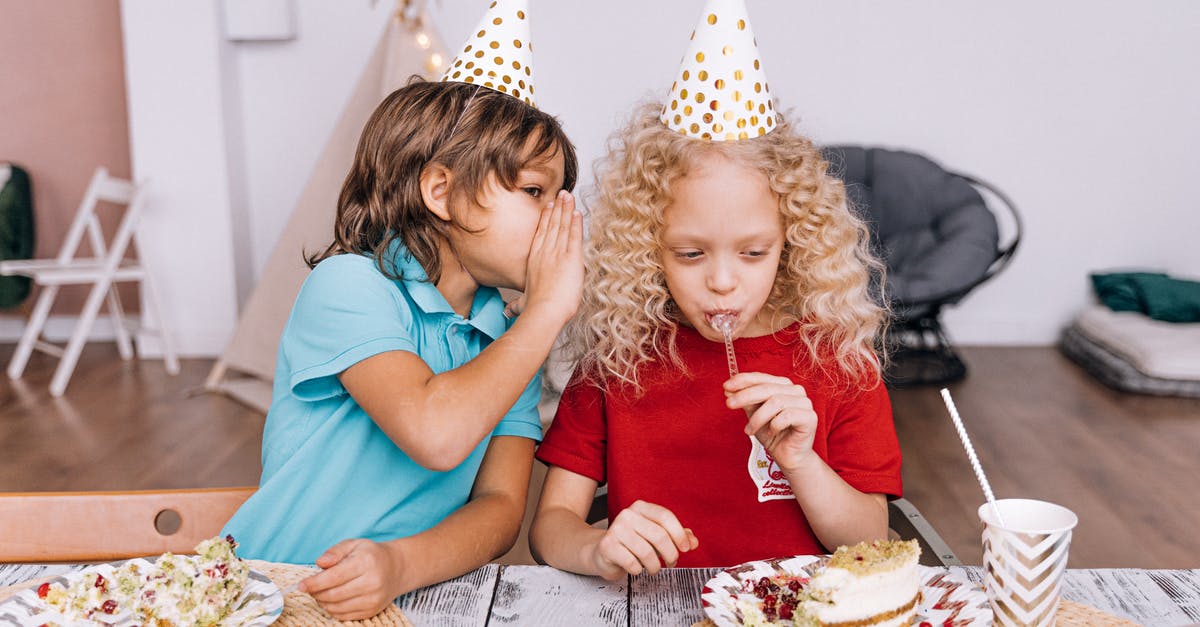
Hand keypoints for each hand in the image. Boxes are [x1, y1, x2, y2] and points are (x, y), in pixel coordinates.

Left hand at [297, 539, 404, 620]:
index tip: (301, 585)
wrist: (396, 568)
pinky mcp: (372, 610)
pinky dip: (333, 609)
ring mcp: (373, 599)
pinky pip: (344, 616)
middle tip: (310, 587)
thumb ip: (335, 552)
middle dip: (316, 593)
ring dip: (323, 602)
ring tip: (321, 592)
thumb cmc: (371, 555)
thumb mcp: (353, 544)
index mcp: (366, 562)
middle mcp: (372, 582)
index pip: (334, 577)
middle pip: (334, 594)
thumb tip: (320, 563)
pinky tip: (332, 600)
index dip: (314, 583)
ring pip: (337, 607)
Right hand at [520, 190, 582, 325]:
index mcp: (534, 260)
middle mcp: (545, 253)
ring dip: (567, 210)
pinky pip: (574, 235)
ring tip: (569, 196)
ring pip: (563, 226)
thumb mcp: (522, 305)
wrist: (544, 311)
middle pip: (552, 225)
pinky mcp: (571, 257)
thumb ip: (517, 305)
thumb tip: (508, 312)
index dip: (546, 219)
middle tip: (561, 194)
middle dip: (557, 208)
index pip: (541, 234)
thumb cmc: (535, 309)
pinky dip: (576, 223)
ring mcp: (558, 253)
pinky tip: (577, 212)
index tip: (549, 207)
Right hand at [588, 500, 698, 579]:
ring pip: (647, 552)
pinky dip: (638, 570)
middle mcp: (627, 515)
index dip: (679, 534)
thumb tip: (693, 542)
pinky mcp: (608, 546)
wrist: (603, 551)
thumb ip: (676, 536)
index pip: (665, 516)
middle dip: (671, 554)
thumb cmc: (632, 543)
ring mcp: (616, 529)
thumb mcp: (655, 536)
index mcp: (641, 507)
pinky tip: (636, 568)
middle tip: (672, 563)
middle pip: (659, 536)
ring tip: (654, 568)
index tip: (686, 548)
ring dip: (655, 566)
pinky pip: (632, 563)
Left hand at [724, 372, 818, 473]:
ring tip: (749, 431)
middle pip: (767, 388)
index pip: (762, 377)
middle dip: (745, 396)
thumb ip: (745, 402)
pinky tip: (771, 433)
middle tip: (729, 404)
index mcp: (783, 385)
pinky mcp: (810, 417)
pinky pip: (787, 416)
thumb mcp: (754, 416)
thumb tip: (729, 391)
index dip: (743, 380)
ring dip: (758, 418)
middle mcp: (796, 390)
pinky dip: (774, 425)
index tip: (726, 386)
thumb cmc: (773, 434)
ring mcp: (805, 403)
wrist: (788, 456)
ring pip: (775, 402)